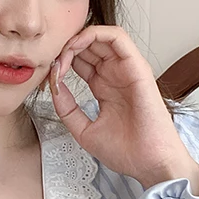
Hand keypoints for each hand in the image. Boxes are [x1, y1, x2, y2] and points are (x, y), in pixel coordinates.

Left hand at [47, 25, 198, 188]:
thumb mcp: (84, 130)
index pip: (80, 60)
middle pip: (88, 45)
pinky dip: (93, 34)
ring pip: (100, 36)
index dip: (60, 61)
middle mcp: (115, 75)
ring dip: (77, 39)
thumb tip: (53, 85)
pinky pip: (117, 37)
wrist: (150, 163)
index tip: (47, 76)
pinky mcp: (137, 66)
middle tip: (51, 60)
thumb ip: (67, 108)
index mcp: (104, 87)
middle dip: (65, 47)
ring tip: (62, 54)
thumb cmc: (126, 151)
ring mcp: (126, 69)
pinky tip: (76, 46)